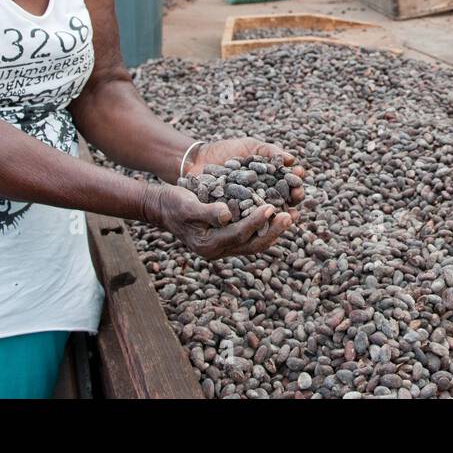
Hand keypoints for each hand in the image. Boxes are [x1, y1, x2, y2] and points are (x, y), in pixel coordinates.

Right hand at [144, 183, 291, 259]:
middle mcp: (218, 250)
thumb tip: (227, 215)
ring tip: (292, 215)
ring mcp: (223, 246)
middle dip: (273, 230)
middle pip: (252, 243)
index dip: (256, 221)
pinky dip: (264, 226)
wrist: (161, 207)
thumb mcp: (187, 204)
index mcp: (208, 244)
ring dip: (273, 230)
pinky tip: (277, 214)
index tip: (272, 207)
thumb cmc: (172, 203)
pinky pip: (250, 235)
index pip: (238, 234)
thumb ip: (207, 211)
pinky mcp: (227, 237)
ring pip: (254, 242)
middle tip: (291, 216)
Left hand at [190, 137, 305, 214]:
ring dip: (281, 215)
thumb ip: (270, 151)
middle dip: (294, 198)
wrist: (198, 160)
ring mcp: (249, 210)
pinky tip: (263, 219)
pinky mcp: (235, 219)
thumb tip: (291, 159)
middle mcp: (263, 198)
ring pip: (270, 215)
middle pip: (285, 201)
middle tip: (298, 194)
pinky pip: (248, 222)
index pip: (289, 185)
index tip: (299, 174)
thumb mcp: (250, 147)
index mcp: (271, 182)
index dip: (296, 181)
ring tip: (287, 212)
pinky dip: (256, 222)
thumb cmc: (228, 151)